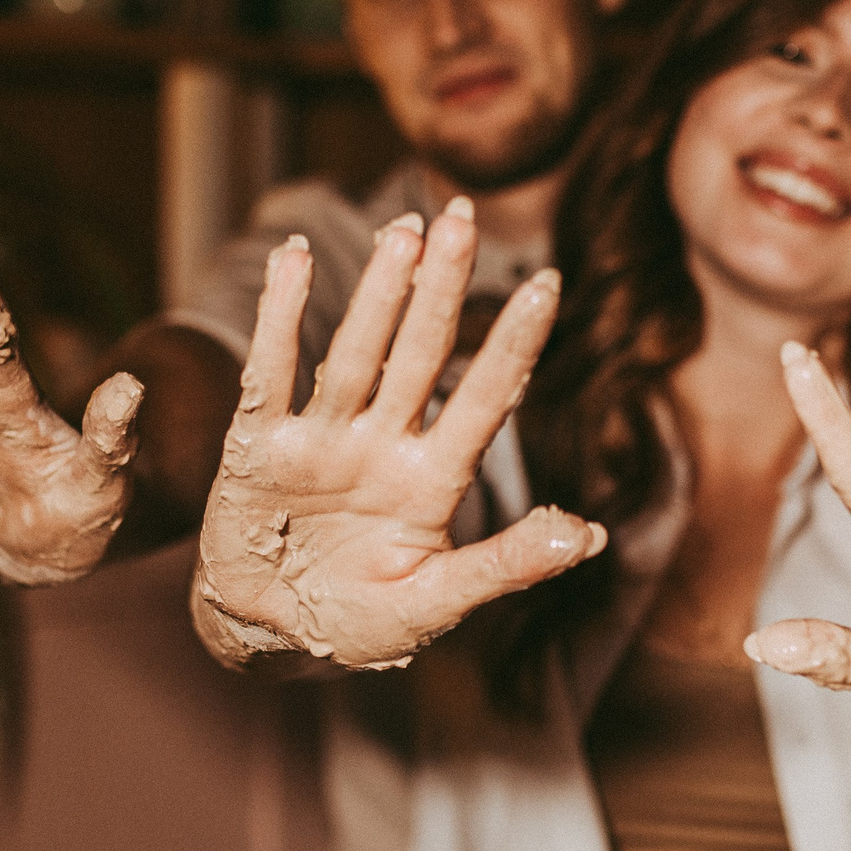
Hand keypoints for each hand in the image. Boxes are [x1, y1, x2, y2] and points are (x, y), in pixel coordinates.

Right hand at [192, 198, 606, 670]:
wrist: (269, 634)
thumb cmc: (359, 621)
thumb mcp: (434, 603)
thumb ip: (504, 567)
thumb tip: (589, 535)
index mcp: (432, 481)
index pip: (484, 400)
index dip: (513, 345)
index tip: (548, 285)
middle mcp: (383, 445)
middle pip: (420, 355)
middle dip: (442, 288)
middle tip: (464, 216)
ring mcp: (323, 440)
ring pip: (355, 353)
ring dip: (377, 292)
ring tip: (404, 230)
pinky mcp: (261, 447)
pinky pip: (271, 373)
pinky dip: (278, 317)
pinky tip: (292, 260)